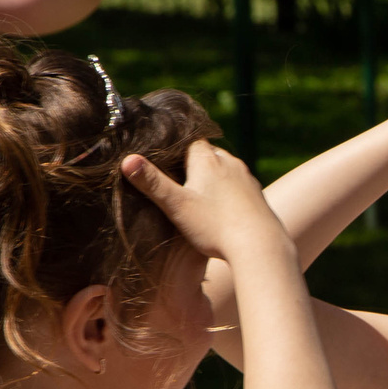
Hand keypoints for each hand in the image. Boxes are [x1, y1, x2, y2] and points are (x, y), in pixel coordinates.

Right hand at [124, 142, 287, 263]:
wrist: (260, 246)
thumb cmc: (215, 226)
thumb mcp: (177, 205)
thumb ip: (152, 183)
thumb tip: (127, 160)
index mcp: (208, 159)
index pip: (189, 142)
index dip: (175, 150)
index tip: (163, 161)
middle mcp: (230, 162)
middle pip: (207, 155)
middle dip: (192, 165)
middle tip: (176, 180)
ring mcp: (247, 178)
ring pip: (224, 170)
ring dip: (211, 179)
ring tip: (197, 196)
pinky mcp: (258, 196)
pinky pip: (238, 187)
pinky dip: (227, 193)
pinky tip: (221, 209)